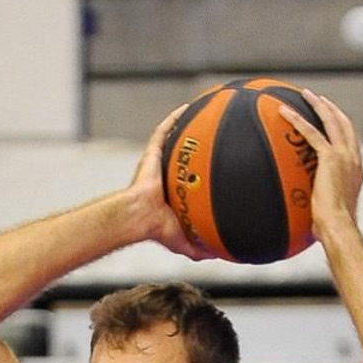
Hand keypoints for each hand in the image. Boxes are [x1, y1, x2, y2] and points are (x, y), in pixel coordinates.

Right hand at [128, 110, 218, 261]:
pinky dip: (173, 119)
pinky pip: (163, 131)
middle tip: (216, 136)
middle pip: (185, 155)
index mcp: (175, 193)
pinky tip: (186, 107)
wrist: (140, 217)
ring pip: (175, 140)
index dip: (203, 171)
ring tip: (203, 114)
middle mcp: (167, 175)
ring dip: (186, 127)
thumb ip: (201, 249)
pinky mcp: (152, 153)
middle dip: (196, 146)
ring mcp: (159, 163)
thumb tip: (221, 255)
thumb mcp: (185, 242)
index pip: (191, 178)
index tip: (220, 165)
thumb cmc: (158, 229)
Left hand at [280, 89, 362, 242]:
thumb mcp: (331, 211)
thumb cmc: (334, 228)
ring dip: (318, 105)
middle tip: (319, 99)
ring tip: (305, 94)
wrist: (340, 227)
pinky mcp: (330, 158)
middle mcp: (353, 159)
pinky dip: (298, 120)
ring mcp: (344, 156)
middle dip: (331, 109)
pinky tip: (284, 112)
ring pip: (331, 121)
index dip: (341, 128)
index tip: (332, 120)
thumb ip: (324, 203)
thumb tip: (311, 215)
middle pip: (344, 124)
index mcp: (356, 170)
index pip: (350, 142)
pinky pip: (311, 132)